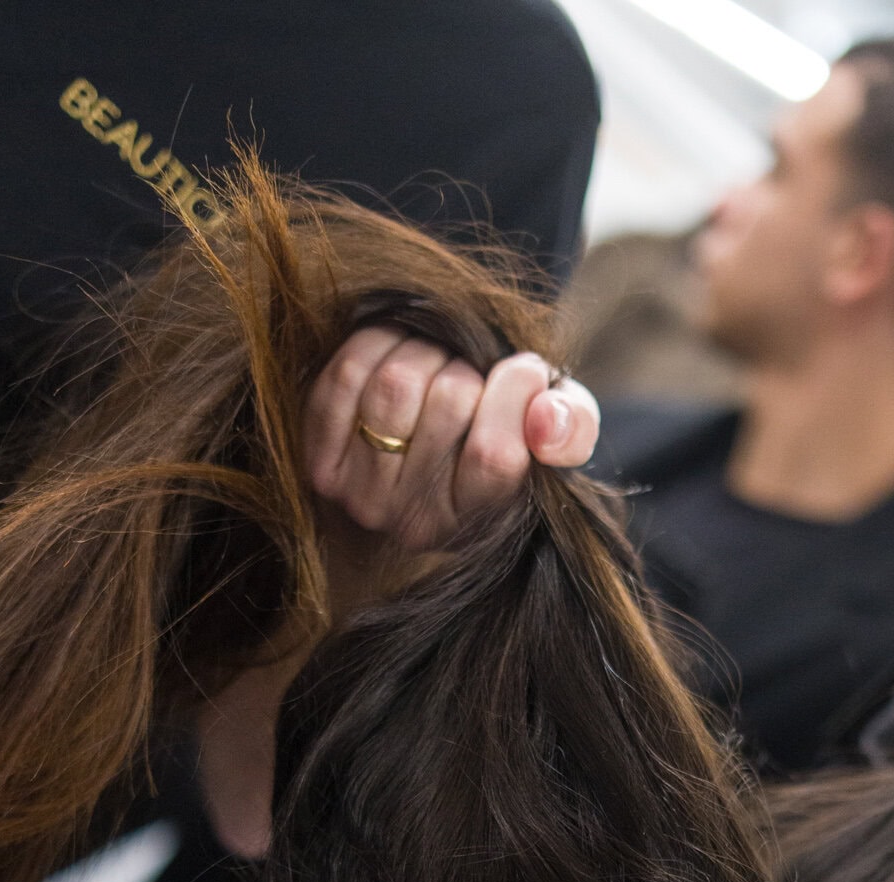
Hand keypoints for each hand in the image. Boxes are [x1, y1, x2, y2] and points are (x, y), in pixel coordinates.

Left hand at [304, 325, 598, 554]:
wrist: (428, 441)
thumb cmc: (503, 431)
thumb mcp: (555, 430)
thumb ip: (571, 426)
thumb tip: (544, 419)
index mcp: (482, 521)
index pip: (495, 453)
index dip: (512, 392)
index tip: (518, 372)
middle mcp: (419, 525)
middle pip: (448, 402)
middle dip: (465, 366)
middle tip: (467, 375)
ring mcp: (364, 500)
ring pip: (396, 383)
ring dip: (422, 350)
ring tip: (433, 366)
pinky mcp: (322, 465)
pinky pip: (349, 374)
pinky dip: (375, 345)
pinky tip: (393, 359)